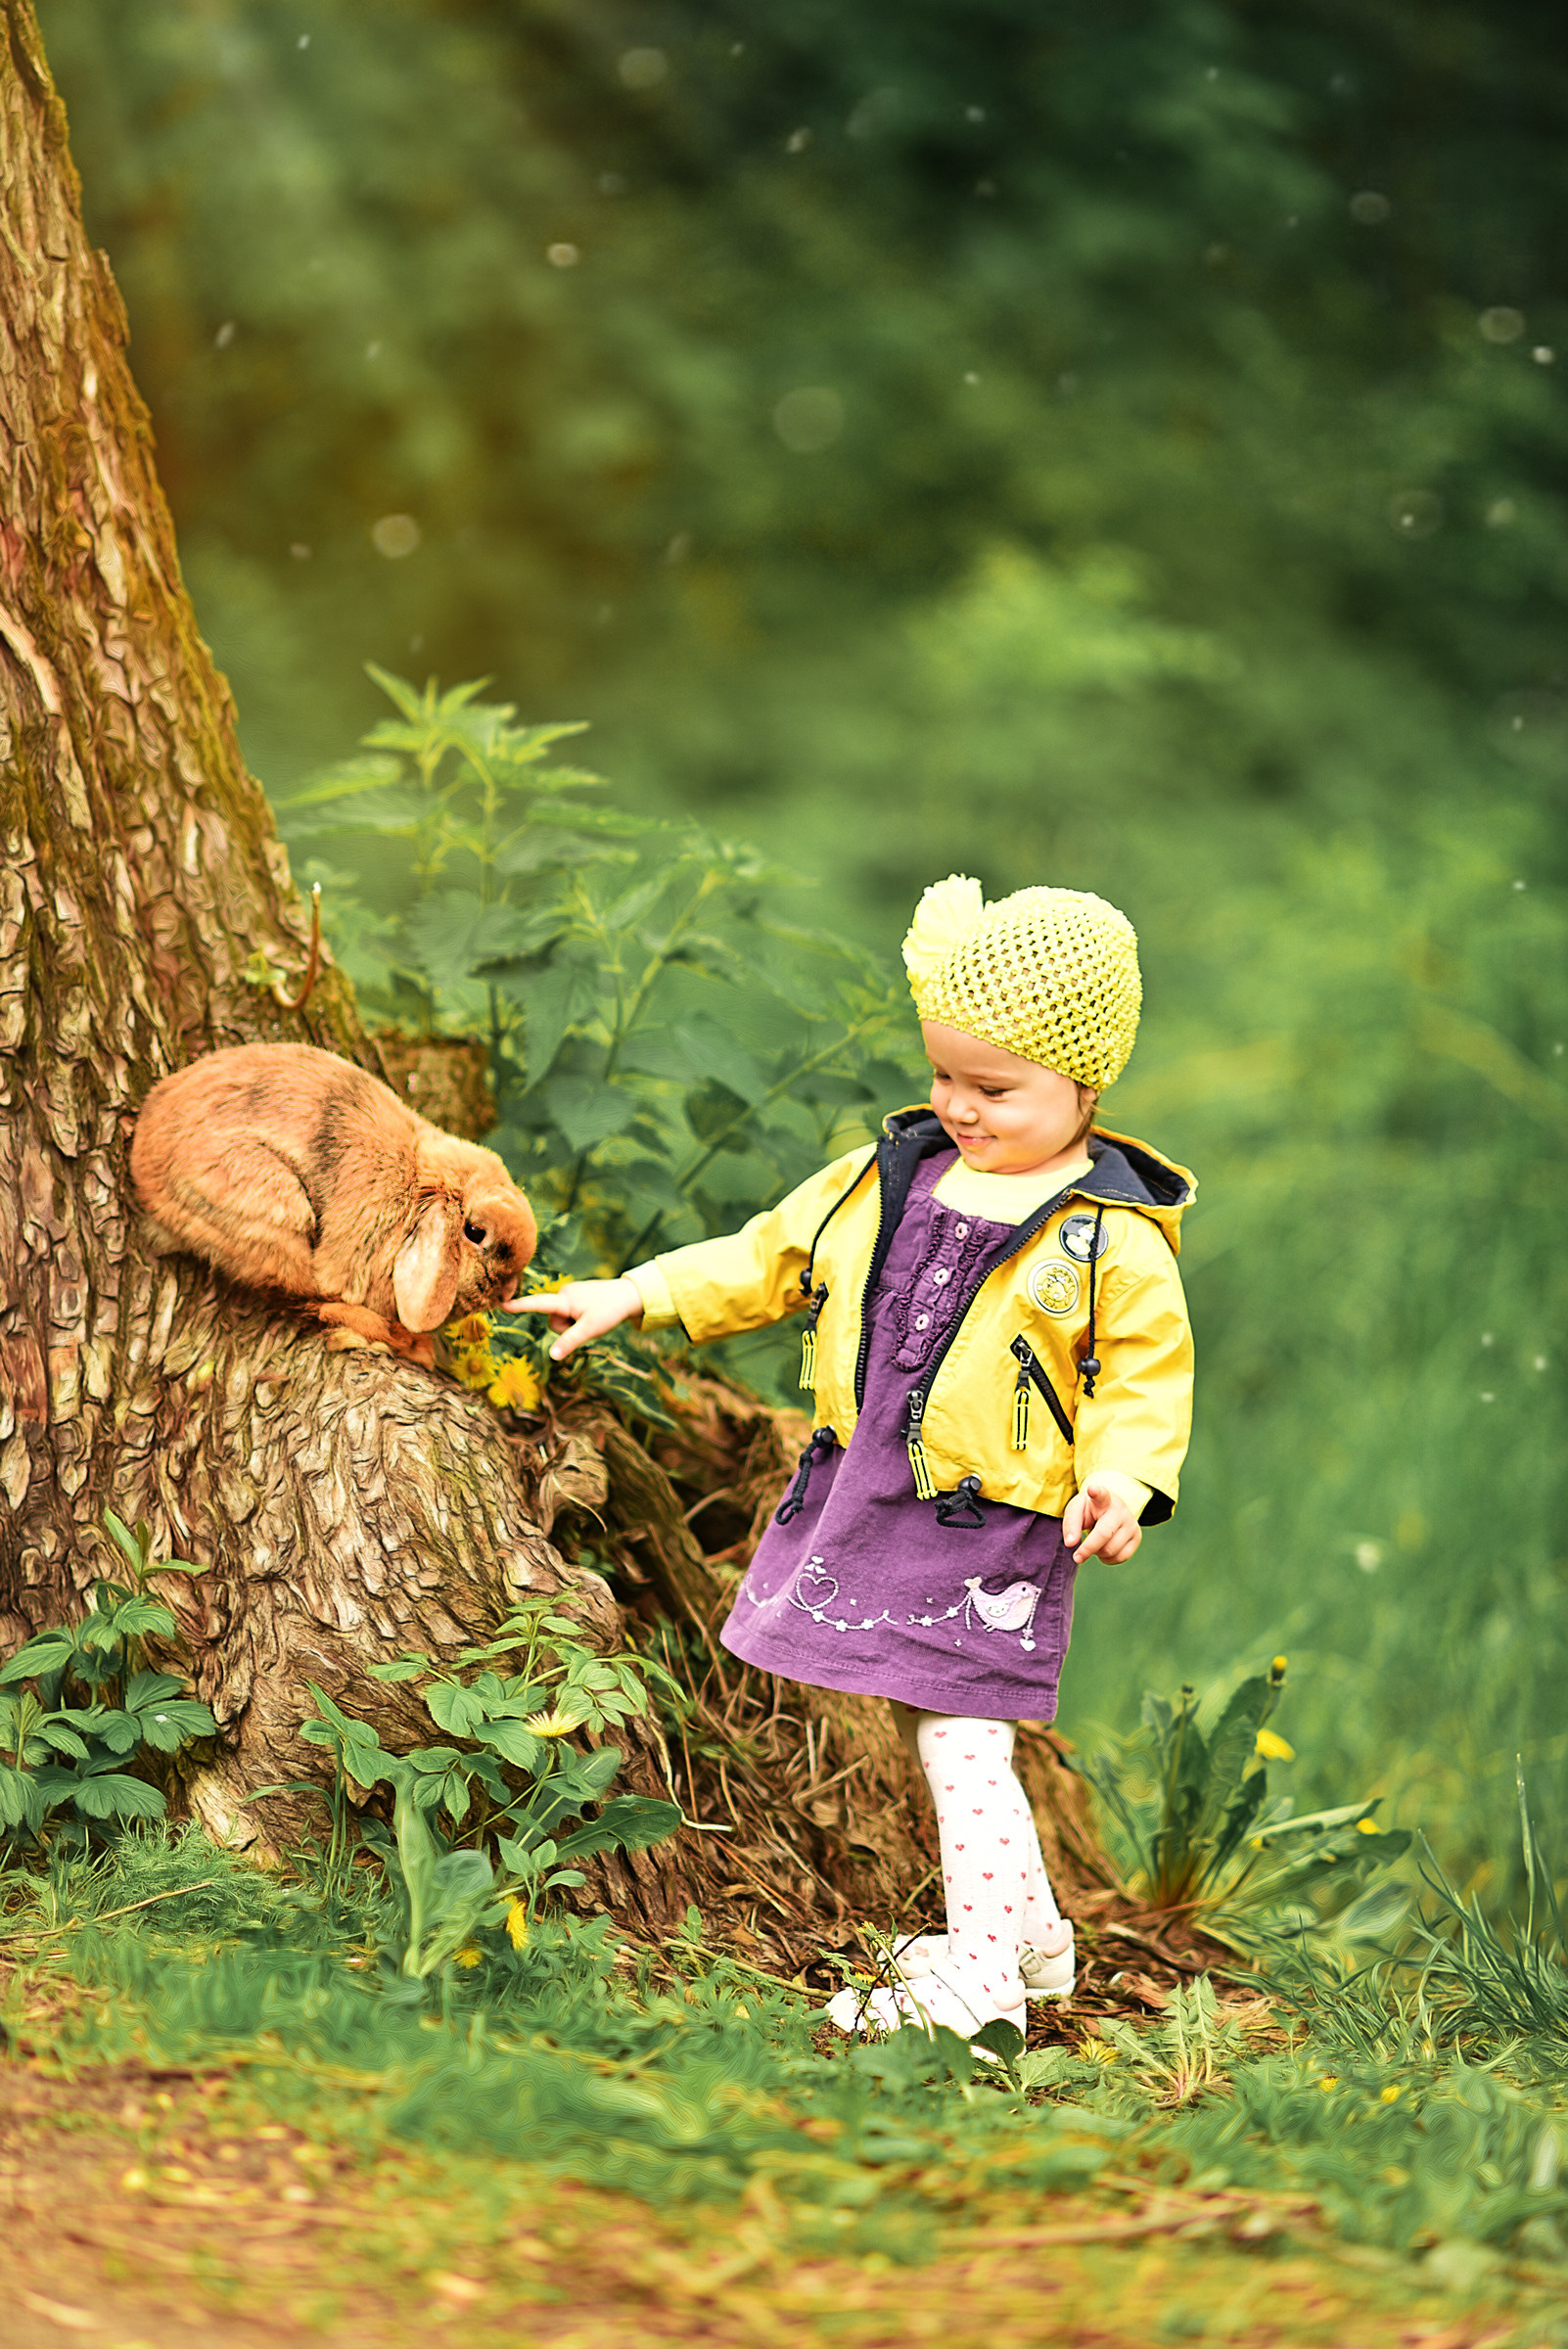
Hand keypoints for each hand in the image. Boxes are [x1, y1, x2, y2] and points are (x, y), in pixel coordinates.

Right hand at [504, 1276, 643, 1361]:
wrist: (629, 1295)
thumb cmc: (610, 1311)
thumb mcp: (590, 1330)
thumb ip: (569, 1342)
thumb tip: (552, 1356)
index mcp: (565, 1299)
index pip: (538, 1304)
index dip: (520, 1306)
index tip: (502, 1305)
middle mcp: (564, 1293)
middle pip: (554, 1322)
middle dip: (566, 1328)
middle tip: (588, 1323)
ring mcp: (570, 1294)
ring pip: (562, 1320)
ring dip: (573, 1325)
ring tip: (592, 1317)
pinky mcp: (575, 1296)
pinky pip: (569, 1315)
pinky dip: (578, 1319)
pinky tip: (592, 1314)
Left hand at [1062, 1475, 1141, 1564]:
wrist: (1110, 1510)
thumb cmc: (1090, 1510)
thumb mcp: (1076, 1510)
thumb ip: (1070, 1524)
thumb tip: (1070, 1544)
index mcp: (1102, 1498)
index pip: (1101, 1494)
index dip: (1096, 1492)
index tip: (1092, 1489)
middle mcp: (1120, 1510)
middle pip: (1104, 1533)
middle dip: (1088, 1548)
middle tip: (1076, 1557)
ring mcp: (1131, 1523)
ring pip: (1111, 1549)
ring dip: (1097, 1553)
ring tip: (1094, 1544)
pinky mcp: (1137, 1537)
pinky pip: (1121, 1557)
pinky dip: (1108, 1559)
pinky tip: (1104, 1550)